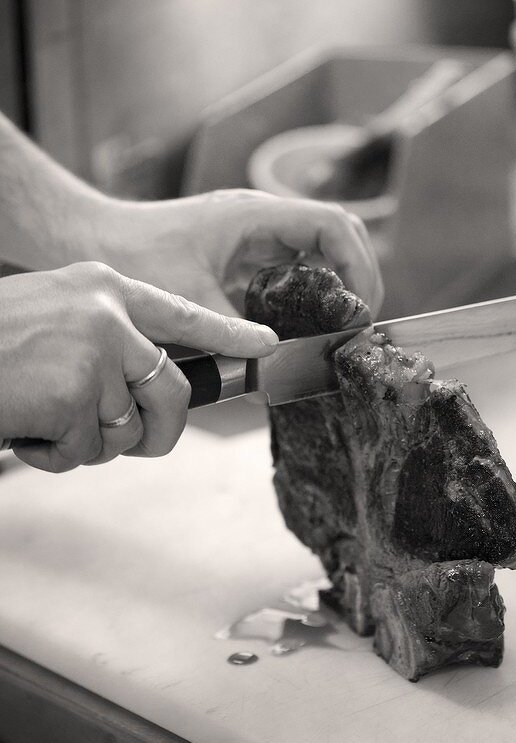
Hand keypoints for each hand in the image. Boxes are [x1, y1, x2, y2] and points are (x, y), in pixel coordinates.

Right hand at [0, 262, 277, 472]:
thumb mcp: (49, 317)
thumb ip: (101, 340)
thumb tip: (144, 390)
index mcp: (102, 287)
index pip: (181, 312)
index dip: (227, 334)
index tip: (264, 347)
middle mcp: (107, 313)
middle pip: (172, 392)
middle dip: (160, 433)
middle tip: (136, 443)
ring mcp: (94, 351)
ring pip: (125, 430)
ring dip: (84, 442)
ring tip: (36, 415)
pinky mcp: (74, 393)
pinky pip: (85, 451)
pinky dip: (52, 455)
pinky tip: (21, 426)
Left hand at [94, 190, 383, 317]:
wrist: (90, 239)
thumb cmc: (132, 257)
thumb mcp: (189, 302)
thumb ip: (234, 335)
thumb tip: (272, 369)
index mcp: (255, 215)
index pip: (335, 225)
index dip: (359, 266)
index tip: (359, 308)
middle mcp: (261, 217)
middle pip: (339, 232)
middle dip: (359, 274)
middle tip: (358, 322)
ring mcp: (254, 231)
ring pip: (320, 247)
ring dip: (338, 281)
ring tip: (341, 325)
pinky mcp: (242, 251)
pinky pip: (294, 263)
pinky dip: (311, 289)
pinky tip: (305, 324)